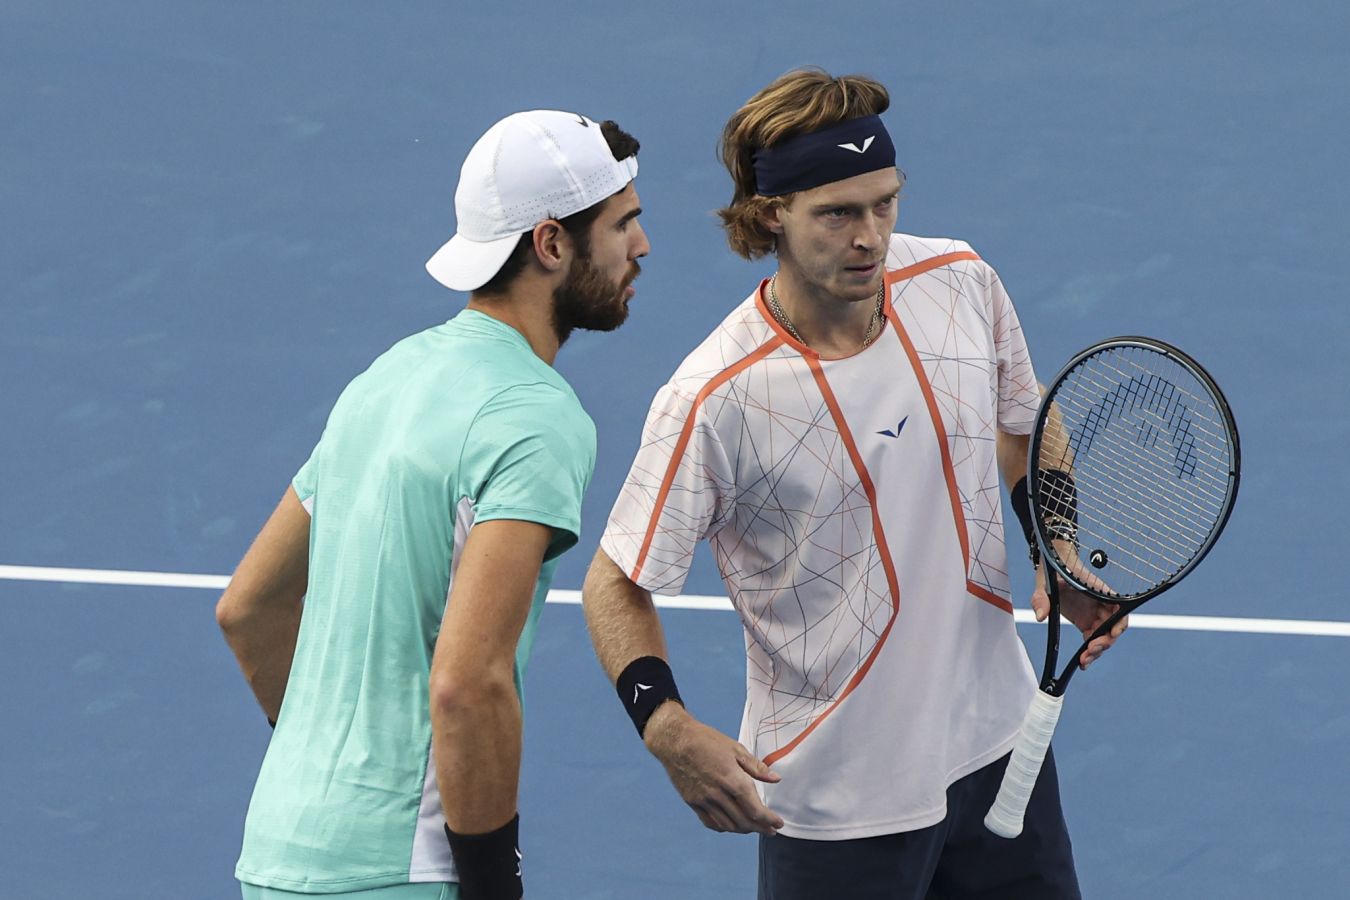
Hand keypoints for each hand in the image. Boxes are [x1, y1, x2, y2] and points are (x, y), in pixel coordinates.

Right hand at [642, 701, 784, 834]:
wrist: (675, 740)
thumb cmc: (707, 740)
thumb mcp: (736, 748)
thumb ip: (756, 767)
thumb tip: (776, 779)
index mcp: (733, 780)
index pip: (755, 810)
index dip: (769, 820)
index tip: (778, 823)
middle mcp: (719, 794)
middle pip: (744, 822)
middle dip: (760, 828)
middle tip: (770, 830)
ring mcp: (704, 800)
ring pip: (728, 825)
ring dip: (744, 829)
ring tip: (753, 827)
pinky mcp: (693, 802)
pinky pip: (711, 822)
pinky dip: (724, 827)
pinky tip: (731, 825)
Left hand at [1030, 541, 1127, 669]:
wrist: (1052, 565)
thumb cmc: (1053, 569)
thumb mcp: (1044, 582)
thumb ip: (1041, 598)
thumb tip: (1040, 616)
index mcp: (1097, 591)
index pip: (1118, 608)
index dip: (1119, 622)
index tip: (1112, 634)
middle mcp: (1100, 604)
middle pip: (1113, 628)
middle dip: (1104, 643)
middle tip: (1089, 652)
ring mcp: (1094, 614)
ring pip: (1104, 637)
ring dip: (1097, 651)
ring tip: (1084, 661)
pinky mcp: (1086, 621)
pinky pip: (1093, 639)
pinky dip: (1090, 651)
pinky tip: (1083, 662)